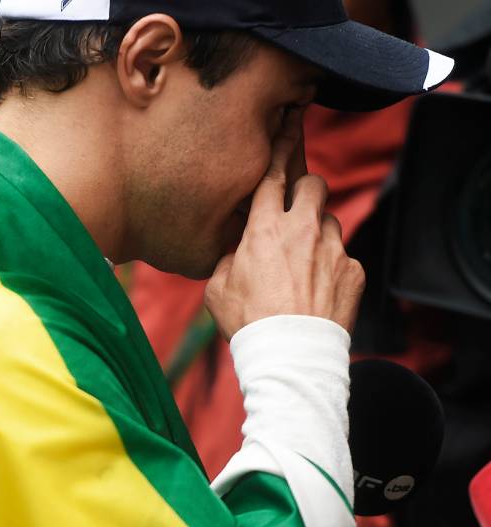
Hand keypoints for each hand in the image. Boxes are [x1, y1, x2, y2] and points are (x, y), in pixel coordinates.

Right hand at [204, 109, 365, 339]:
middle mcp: (303, 231)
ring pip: (330, 221)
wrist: (291, 357)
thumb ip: (230, 258)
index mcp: (264, 229)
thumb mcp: (218, 288)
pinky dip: (331, 267)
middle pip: (314, 184)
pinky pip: (344, 257)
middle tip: (295, 207)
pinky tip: (317, 291)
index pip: (273, 176)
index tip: (288, 125)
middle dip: (306, 189)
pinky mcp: (354, 272)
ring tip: (302, 265)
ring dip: (317, 233)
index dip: (279, 148)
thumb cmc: (248, 323)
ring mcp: (333, 250)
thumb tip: (240, 250)